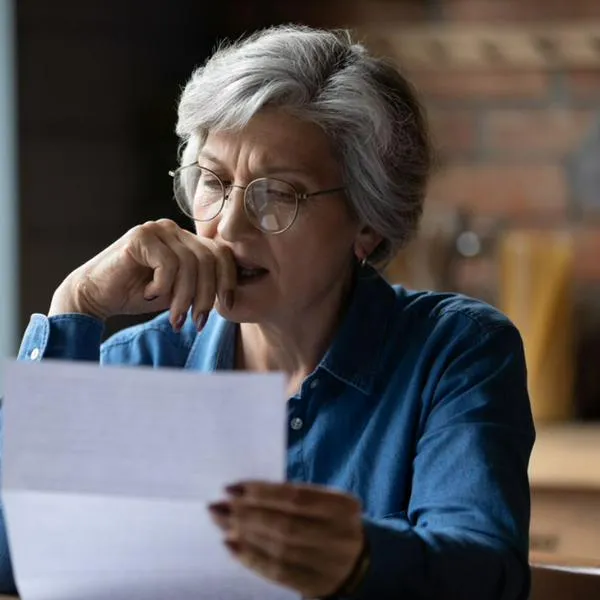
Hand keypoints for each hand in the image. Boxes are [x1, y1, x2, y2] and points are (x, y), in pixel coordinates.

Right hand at [48, 219, 236, 329]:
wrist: (95, 296)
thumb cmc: (138, 295)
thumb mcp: (179, 292)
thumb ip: (202, 286)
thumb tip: (234, 294)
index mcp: (186, 240)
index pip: (221, 254)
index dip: (228, 281)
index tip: (228, 307)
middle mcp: (173, 230)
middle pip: (209, 259)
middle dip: (206, 296)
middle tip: (196, 321)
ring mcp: (157, 229)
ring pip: (190, 264)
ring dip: (184, 297)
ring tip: (175, 317)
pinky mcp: (140, 237)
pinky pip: (168, 264)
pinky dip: (163, 286)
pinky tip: (149, 294)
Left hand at [208, 481, 364, 597]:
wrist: (358, 563)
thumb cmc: (329, 522)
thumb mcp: (323, 503)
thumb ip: (291, 497)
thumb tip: (242, 493)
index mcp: (342, 506)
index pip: (296, 497)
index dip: (261, 492)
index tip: (232, 487)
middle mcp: (339, 535)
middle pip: (285, 524)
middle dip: (246, 514)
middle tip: (219, 506)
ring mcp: (329, 563)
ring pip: (279, 549)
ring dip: (244, 535)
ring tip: (221, 523)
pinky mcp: (315, 585)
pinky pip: (278, 573)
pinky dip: (251, 558)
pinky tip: (232, 546)